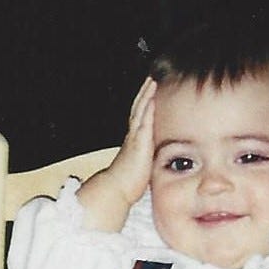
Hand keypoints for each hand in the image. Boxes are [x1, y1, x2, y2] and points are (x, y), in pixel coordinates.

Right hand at [77, 77, 155, 231]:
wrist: (116, 191)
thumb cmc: (126, 185)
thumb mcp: (137, 169)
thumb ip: (142, 162)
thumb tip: (147, 164)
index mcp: (133, 143)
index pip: (140, 118)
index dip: (144, 104)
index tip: (150, 92)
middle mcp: (132, 137)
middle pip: (138, 109)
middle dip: (145, 93)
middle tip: (151, 78)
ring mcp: (134, 138)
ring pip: (140, 111)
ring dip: (146, 95)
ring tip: (152, 81)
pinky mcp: (138, 142)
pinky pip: (144, 121)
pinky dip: (148, 108)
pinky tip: (152, 97)